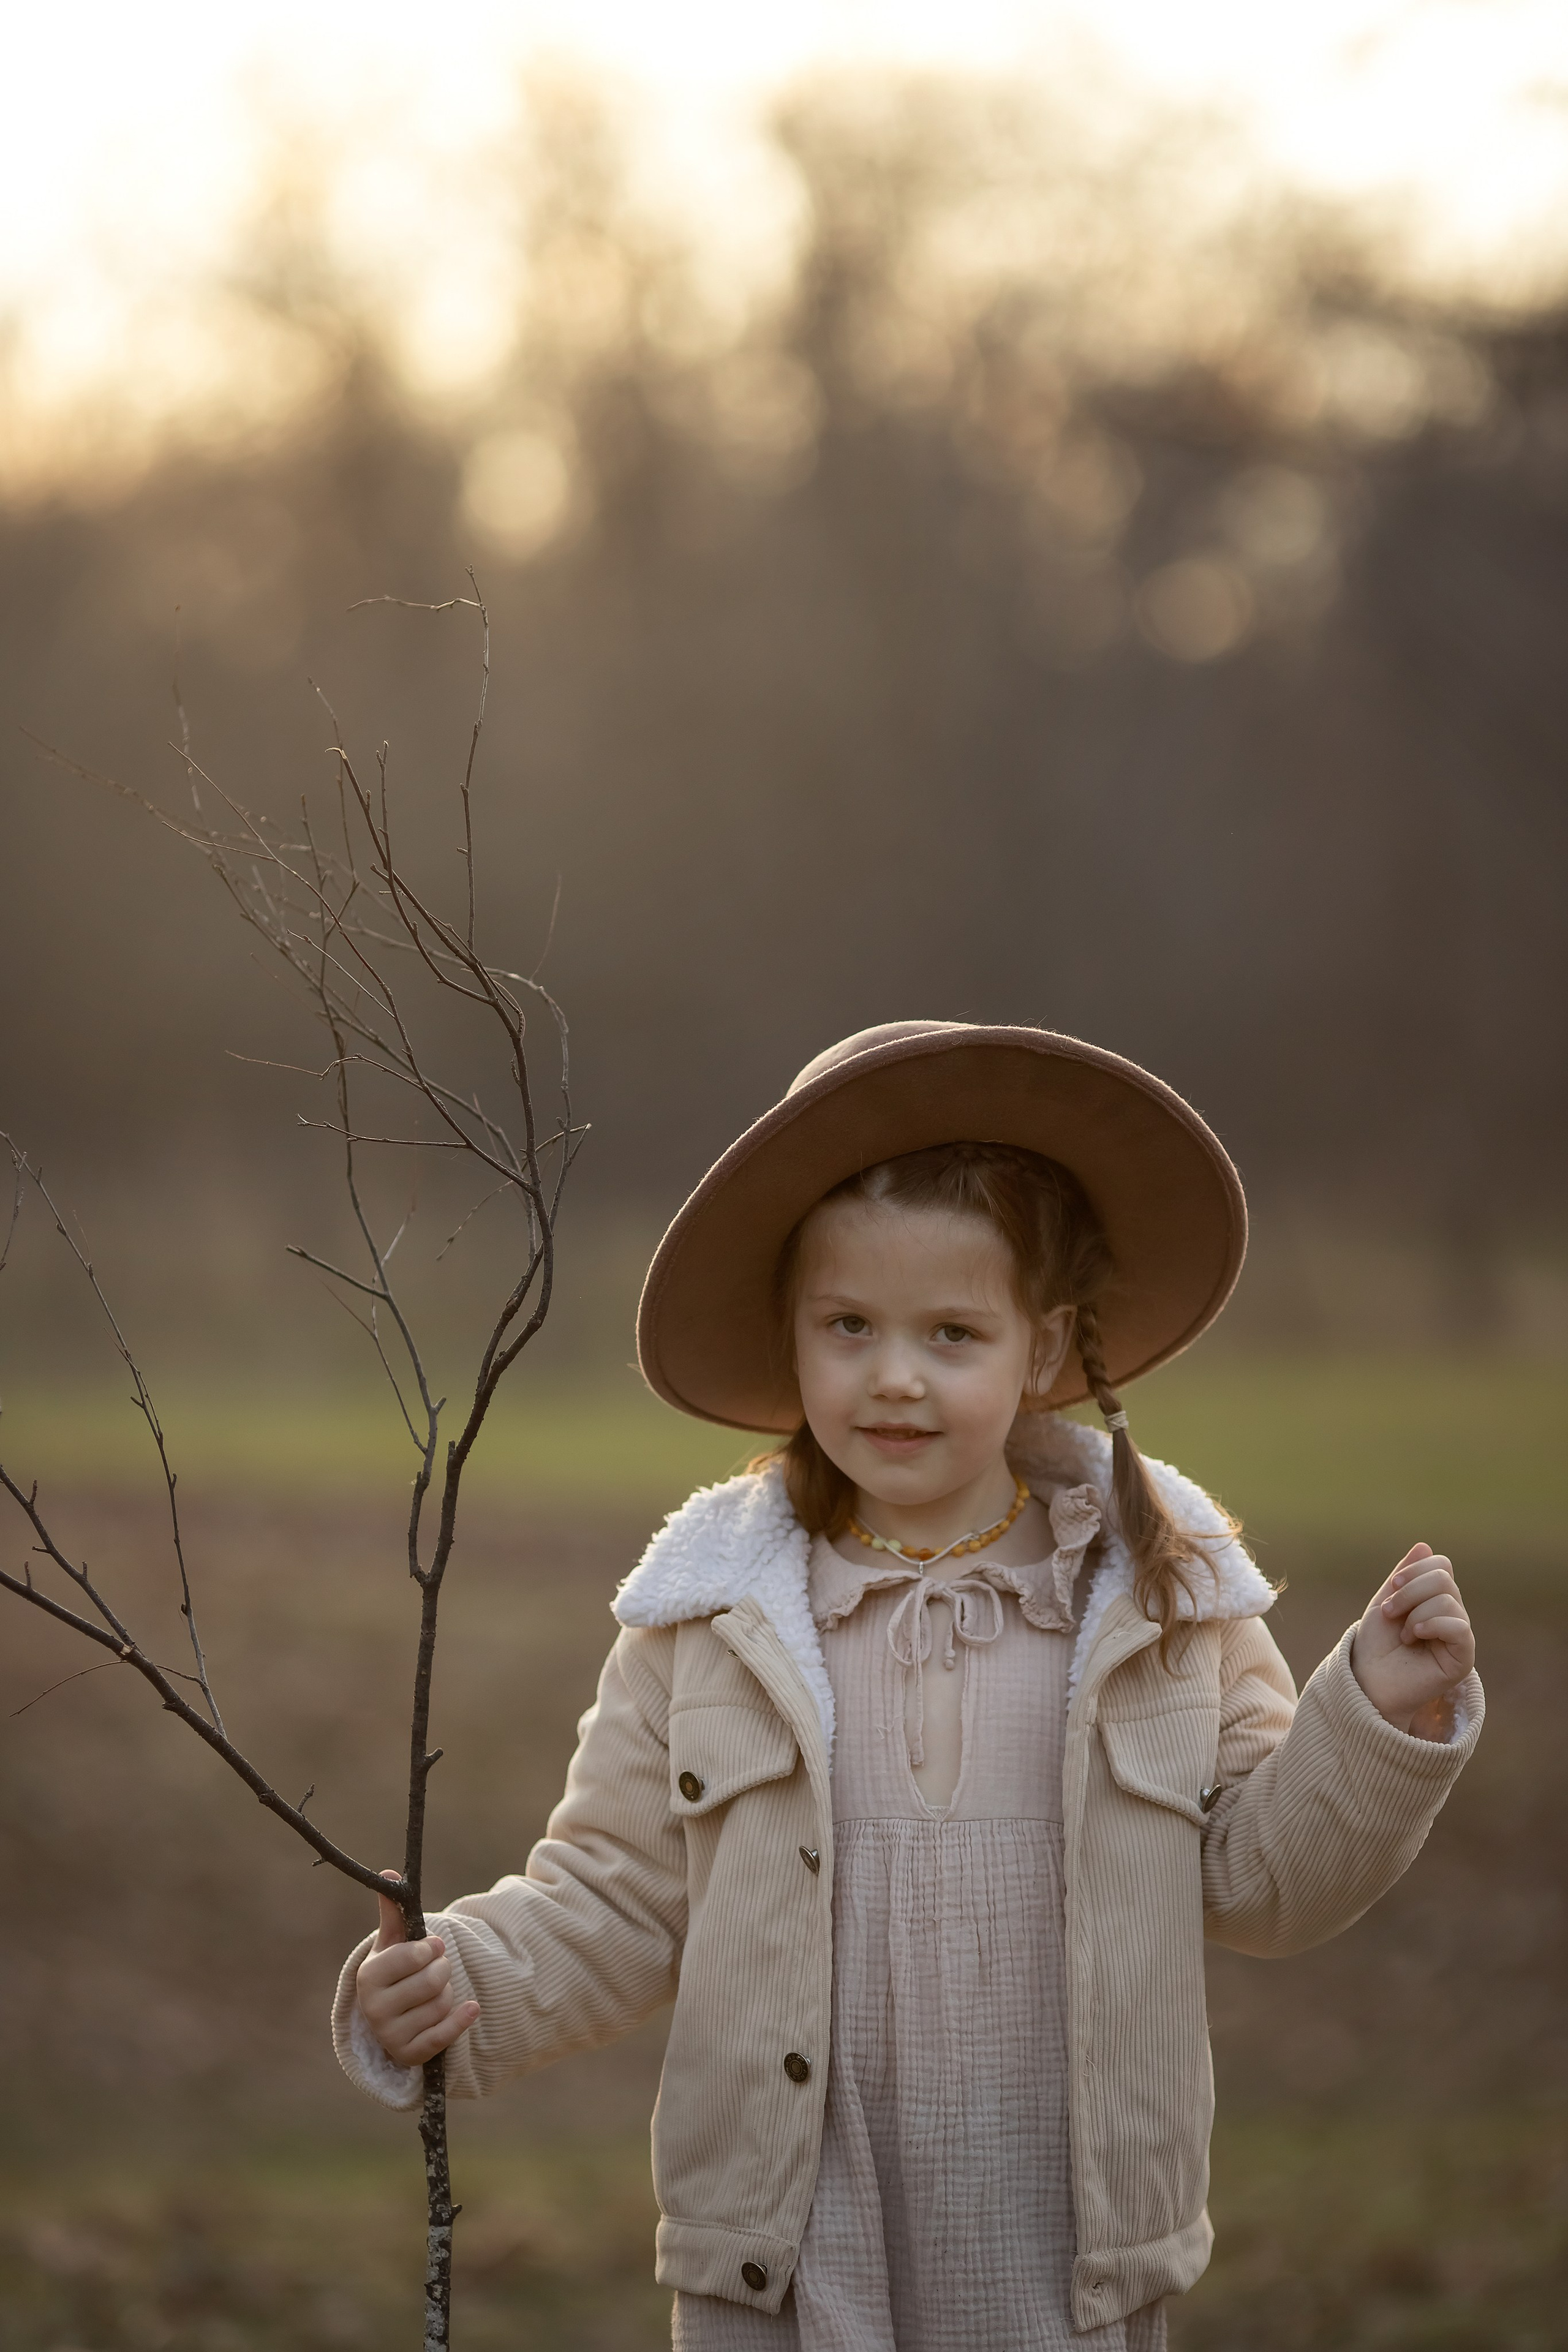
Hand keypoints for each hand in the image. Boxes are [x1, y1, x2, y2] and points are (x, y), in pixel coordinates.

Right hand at [355, 1869, 479, 2067]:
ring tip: (435, 1992)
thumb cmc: (396, 1971)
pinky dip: (462, 2019)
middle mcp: (373, 2009)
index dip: (429, 1949)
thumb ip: (393, 1912)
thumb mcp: (393, 1943)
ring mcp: (389, 2035)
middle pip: (432, 1981)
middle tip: (437, 1969)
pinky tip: (472, 2008)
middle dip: (443, 1970)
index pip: (411, 1957)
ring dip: (447, 1993)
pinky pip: (444, 2035)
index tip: (435, 1946)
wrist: (392, 2015)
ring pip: (441, 2004)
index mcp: (368, 1977)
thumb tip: (388, 1872)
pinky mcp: (409, 2055)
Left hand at [1350, 1545, 1475, 1739]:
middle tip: (1389, 1614)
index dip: (1413, 1571)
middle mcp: (1452, 1614)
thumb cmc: (1375, 1644)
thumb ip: (1404, 1575)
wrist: (1368, 1680)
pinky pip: (1459, 1627)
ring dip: (1414, 1612)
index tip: (1390, 1590)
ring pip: (1448, 1599)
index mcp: (1435, 1599)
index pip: (1441, 1565)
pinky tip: (1414, 1636)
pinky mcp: (1463, 1658)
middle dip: (1408, 1591)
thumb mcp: (1385, 1601)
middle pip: (1444, 1577)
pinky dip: (1432, 1624)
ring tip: (1403, 1635)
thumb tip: (1424, 1545)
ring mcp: (1459, 1636)